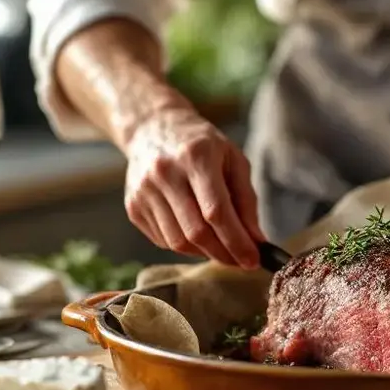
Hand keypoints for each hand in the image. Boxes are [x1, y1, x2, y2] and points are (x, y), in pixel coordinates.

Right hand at [124, 103, 265, 268]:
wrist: (152, 128)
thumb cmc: (200, 144)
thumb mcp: (232, 159)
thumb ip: (246, 200)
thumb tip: (256, 240)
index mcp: (195, 157)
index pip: (216, 211)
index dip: (236, 241)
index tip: (253, 260)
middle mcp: (165, 173)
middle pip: (196, 232)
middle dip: (223, 254)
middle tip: (240, 261)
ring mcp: (144, 191)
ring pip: (177, 242)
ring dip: (204, 253)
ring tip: (220, 246)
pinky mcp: (133, 206)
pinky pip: (163, 240)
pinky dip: (185, 246)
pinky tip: (196, 234)